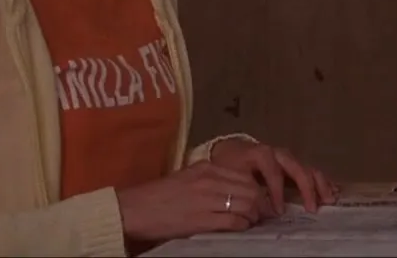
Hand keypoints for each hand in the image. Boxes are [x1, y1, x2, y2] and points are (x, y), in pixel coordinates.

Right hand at [116, 161, 267, 241]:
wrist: (133, 209)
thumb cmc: (158, 195)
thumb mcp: (188, 177)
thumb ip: (211, 179)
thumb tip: (234, 189)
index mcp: (207, 168)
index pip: (245, 177)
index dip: (258, 190)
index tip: (262, 200)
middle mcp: (210, 180)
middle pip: (250, 190)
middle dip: (261, 204)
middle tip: (264, 214)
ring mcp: (207, 199)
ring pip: (246, 205)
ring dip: (254, 215)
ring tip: (253, 222)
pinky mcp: (201, 219)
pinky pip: (233, 221)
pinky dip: (242, 225)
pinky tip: (242, 228)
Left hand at [209, 138, 337, 212]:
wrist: (229, 149)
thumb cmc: (229, 164)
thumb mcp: (231, 174)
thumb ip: (245, 189)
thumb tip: (260, 208)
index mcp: (262, 154)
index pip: (274, 173)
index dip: (277, 192)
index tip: (279, 211)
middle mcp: (279, 153)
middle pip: (298, 168)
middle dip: (307, 188)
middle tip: (313, 208)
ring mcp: (288, 158)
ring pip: (308, 168)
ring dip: (320, 184)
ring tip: (330, 199)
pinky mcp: (292, 164)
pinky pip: (310, 170)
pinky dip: (321, 181)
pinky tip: (332, 191)